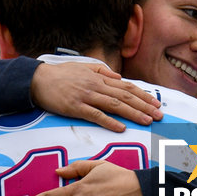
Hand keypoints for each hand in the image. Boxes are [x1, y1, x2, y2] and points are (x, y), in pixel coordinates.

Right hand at [31, 61, 162, 131]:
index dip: (143, 95)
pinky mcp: (75, 108)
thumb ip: (101, 71)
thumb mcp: (83, 67)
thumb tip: (118, 76)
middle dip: (144, 106)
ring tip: (147, 121)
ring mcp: (86, 97)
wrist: (36, 79)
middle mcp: (96, 86)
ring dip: (133, 114)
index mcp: (99, 78)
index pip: (126, 87)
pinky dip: (109, 122)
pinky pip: (95, 115)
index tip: (157, 103)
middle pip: (125, 96)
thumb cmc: (60, 74)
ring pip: (115, 106)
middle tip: (159, 115)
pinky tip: (121, 128)